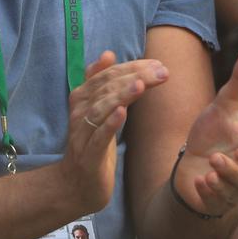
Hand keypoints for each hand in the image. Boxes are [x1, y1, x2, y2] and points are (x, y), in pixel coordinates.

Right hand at [59, 52, 169, 212]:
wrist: (75, 185)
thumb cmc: (91, 144)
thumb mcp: (97, 111)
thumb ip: (101, 82)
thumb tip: (107, 53)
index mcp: (82, 98)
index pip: (108, 75)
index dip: (132, 67)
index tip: (158, 64)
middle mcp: (79, 112)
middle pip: (106, 88)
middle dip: (135, 77)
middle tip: (162, 72)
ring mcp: (82, 134)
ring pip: (100, 109)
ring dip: (121, 95)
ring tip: (141, 85)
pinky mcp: (88, 156)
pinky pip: (98, 137)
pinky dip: (109, 123)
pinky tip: (123, 113)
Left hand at [176, 46, 237, 216]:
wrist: (189, 159)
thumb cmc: (213, 133)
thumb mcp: (225, 105)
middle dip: (235, 171)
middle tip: (218, 158)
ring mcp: (230, 192)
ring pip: (232, 193)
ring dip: (221, 181)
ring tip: (208, 167)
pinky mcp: (212, 203)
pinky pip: (215, 204)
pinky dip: (208, 194)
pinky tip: (199, 181)